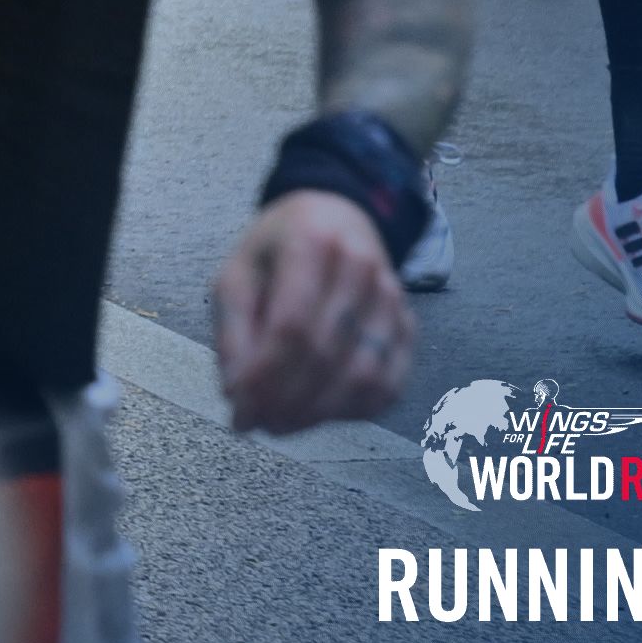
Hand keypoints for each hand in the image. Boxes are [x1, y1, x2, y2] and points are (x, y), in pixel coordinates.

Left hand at [208, 188, 415, 435]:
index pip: (292, 325)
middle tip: (254, 423)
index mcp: (312, 244)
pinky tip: (318, 415)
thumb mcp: (237, 273)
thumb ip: (233, 331)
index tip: (238, 408)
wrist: (336, 218)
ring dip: (318, 412)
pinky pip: (389, 383)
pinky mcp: (408, 327)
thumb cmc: (277, 249)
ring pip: (362, 375)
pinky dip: (353, 410)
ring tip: (279, 424)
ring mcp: (393, 300)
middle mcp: (362, 269)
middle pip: (327, 354)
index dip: (265, 375)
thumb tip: (235, 393)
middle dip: (286, 400)